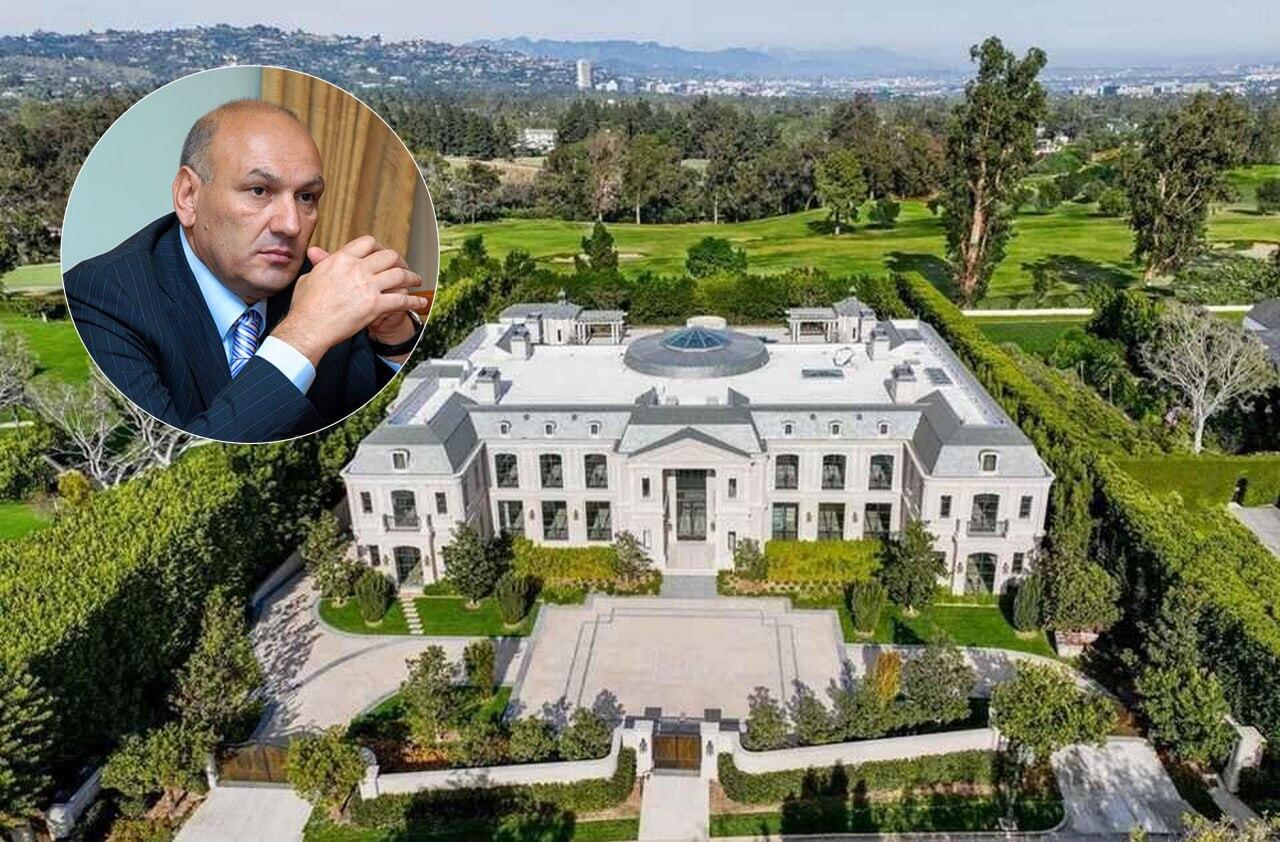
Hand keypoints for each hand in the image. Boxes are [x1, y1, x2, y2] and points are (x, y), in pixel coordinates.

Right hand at [270, 236, 428, 366]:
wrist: (308, 327)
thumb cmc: (305, 307)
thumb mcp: (309, 277)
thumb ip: (319, 264)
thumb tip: (316, 255)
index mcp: (341, 259)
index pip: (368, 243)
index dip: (380, 248)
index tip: (384, 255)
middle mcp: (357, 269)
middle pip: (389, 256)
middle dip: (400, 261)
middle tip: (404, 268)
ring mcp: (367, 287)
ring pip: (400, 274)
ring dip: (412, 277)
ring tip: (417, 281)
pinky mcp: (375, 306)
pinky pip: (402, 300)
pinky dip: (414, 302)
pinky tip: (420, 303)